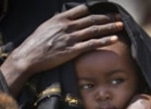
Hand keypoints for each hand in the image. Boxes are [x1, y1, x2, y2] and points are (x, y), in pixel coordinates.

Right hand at [0, 4, 122, 95]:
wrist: (29, 56)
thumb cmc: (35, 44)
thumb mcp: (46, 27)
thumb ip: (58, 23)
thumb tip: (65, 20)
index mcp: (61, 18)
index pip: (82, 10)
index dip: (95, 10)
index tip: (104, 11)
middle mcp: (68, 26)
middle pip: (92, 19)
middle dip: (107, 17)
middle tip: (119, 16)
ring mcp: (71, 38)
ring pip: (95, 30)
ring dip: (110, 27)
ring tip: (121, 25)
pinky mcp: (73, 50)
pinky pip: (92, 44)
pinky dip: (104, 41)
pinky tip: (114, 39)